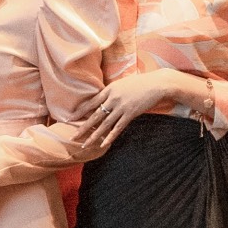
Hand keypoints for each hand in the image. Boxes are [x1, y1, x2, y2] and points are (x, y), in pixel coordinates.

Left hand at [77, 69, 195, 152]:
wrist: (157, 84)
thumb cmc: (140, 83)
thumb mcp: (122, 84)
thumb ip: (111, 92)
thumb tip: (103, 98)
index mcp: (109, 90)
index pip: (90, 103)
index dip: (80, 112)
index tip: (69, 118)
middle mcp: (113, 99)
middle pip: (94, 115)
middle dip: (82, 127)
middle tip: (72, 136)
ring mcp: (121, 107)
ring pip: (104, 124)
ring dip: (94, 136)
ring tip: (85, 144)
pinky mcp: (131, 114)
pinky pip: (118, 128)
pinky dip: (110, 137)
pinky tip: (103, 144)